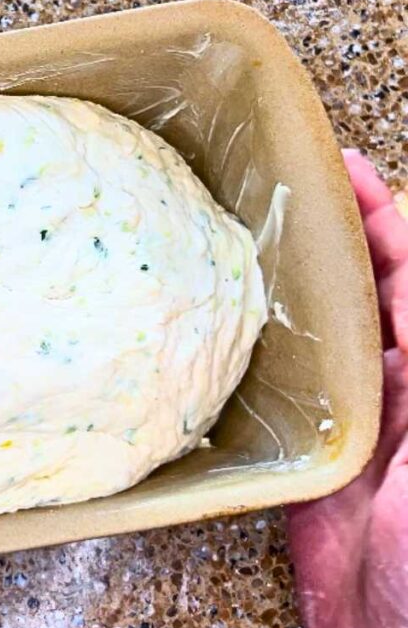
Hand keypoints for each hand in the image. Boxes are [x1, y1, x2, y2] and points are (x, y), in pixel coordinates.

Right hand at [287, 150, 407, 627]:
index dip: (388, 220)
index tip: (347, 172)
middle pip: (375, 291)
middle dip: (342, 234)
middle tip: (293, 185)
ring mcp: (361, 421)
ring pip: (331, 330)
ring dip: (301, 282)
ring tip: (258, 235)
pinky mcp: (315, 455)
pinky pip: (290, 386)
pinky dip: (269, 347)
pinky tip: (240, 322)